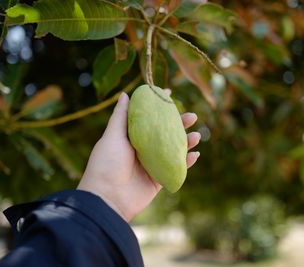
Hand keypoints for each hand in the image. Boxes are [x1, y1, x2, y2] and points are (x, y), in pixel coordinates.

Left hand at [77, 91, 200, 221]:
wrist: (107, 198)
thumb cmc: (106, 164)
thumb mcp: (112, 136)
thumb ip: (121, 116)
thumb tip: (125, 94)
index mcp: (130, 137)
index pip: (148, 118)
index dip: (159, 107)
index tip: (170, 94)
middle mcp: (142, 149)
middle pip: (165, 132)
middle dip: (179, 123)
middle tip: (192, 116)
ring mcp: (151, 165)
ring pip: (173, 149)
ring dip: (187, 141)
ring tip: (196, 135)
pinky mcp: (159, 180)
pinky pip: (176, 168)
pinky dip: (187, 162)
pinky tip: (195, 154)